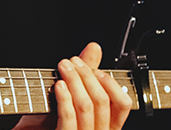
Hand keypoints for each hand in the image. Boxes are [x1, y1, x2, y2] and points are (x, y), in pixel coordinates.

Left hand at [13, 43, 130, 129]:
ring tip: (63, 66)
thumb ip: (85, 72)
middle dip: (87, 75)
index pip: (123, 105)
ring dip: (74, 80)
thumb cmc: (47, 118)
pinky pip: (69, 118)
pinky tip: (58, 85)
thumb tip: (94, 47)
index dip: (111, 84)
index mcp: (105, 125)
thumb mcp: (71, 92)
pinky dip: (64, 98)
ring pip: (86, 106)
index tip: (96, 70)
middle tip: (72, 61)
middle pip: (102, 101)